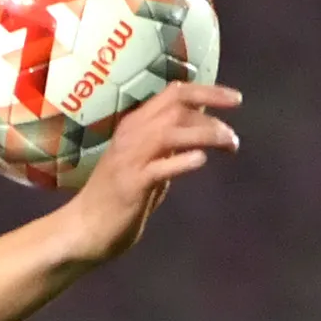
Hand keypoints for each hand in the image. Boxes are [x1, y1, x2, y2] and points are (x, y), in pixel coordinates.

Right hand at [53, 81, 241, 265]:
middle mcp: (132, 134)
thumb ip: (171, 143)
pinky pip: (159, 167)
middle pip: (177, 106)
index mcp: (136, 124)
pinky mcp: (131, 185)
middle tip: (234, 137)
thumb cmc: (119, 197)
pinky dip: (182, 161)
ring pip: (171, 131)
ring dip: (206, 134)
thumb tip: (203, 124)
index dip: (208, 91)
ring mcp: (130, 159)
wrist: (84, 229)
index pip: (174, 93)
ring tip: (229, 145)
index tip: (236, 99)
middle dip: (214, 114)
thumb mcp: (147, 161)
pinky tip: (201, 161)